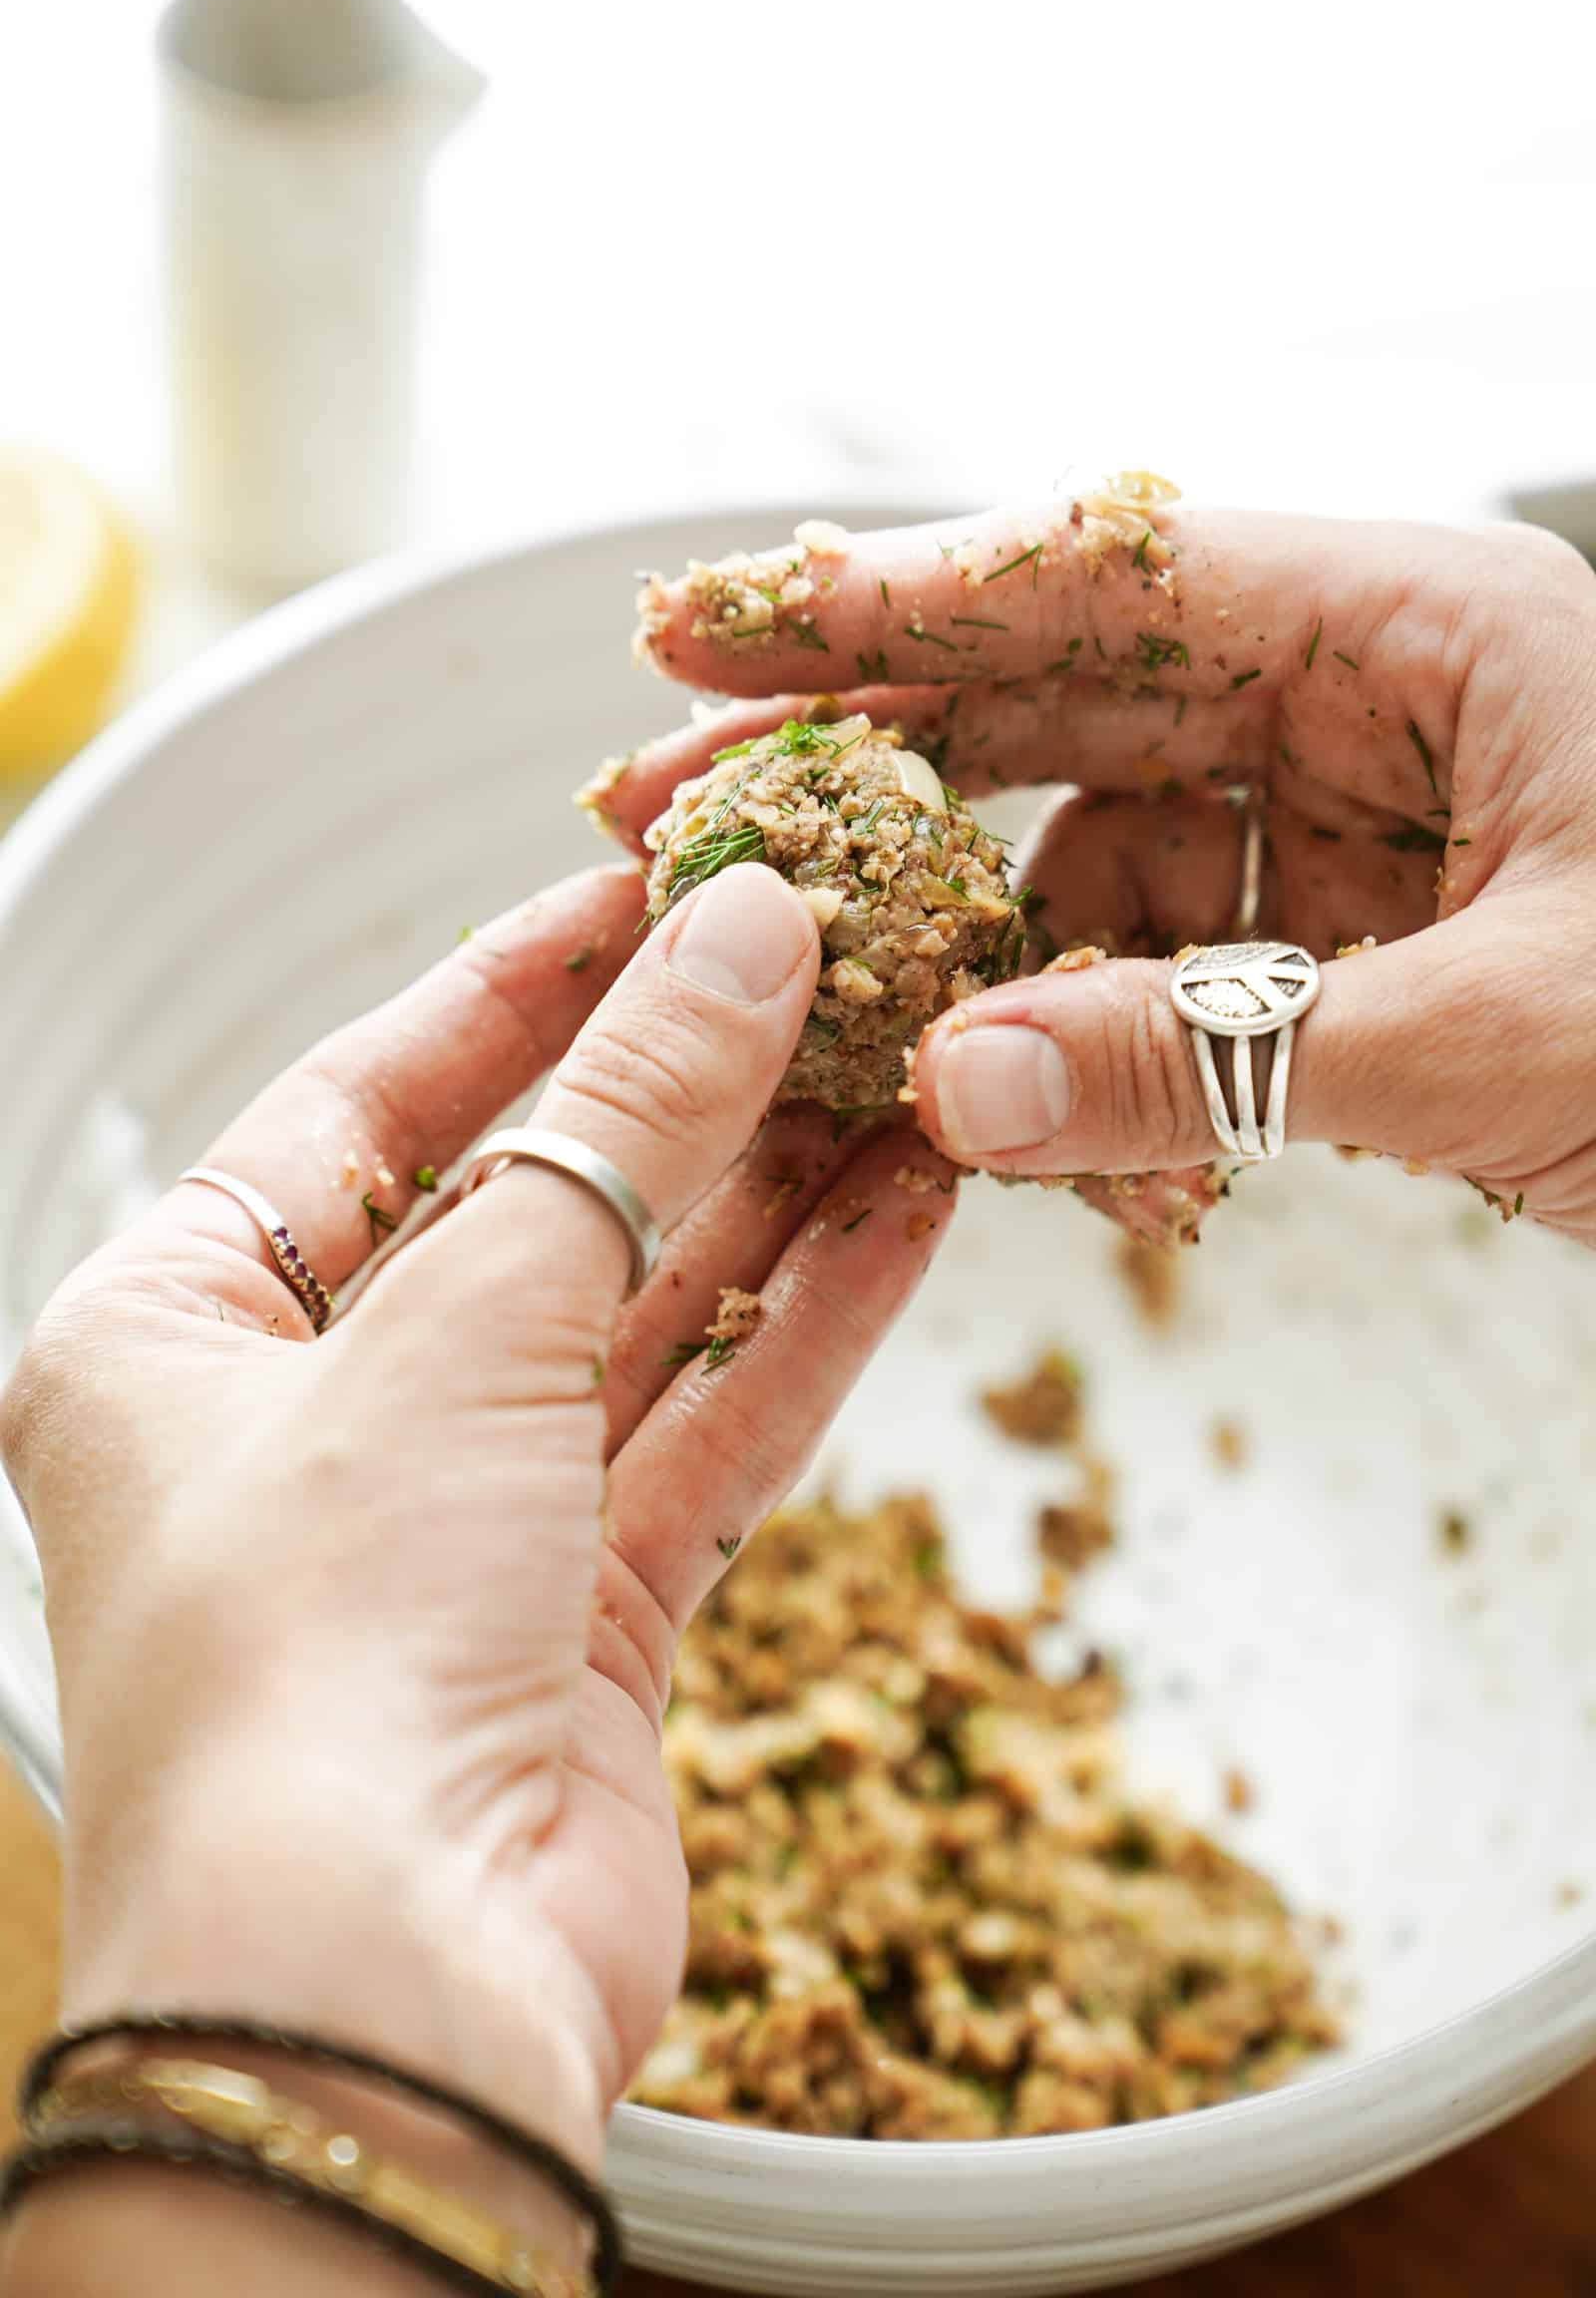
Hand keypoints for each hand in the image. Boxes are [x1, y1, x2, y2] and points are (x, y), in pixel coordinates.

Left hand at [0, 861, 955, 2174]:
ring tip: (905, 1065)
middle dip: (677, 1090)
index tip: (658, 888)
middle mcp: (300, 1422)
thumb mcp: (465, 1322)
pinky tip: (914, 1214)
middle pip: (520, 1204)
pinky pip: (706, 1432)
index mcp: (171, 1328)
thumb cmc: (322, 1650)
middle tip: (822, 966)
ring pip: (636, 1317)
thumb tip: (740, 937)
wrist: (383, 1994)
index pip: (363, 1100)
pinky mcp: (577, 1621)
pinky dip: (808, 1327)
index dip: (520, 984)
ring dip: (774, 1197)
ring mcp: (451, 1526)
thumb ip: (620, 1124)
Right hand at [609, 486, 1595, 1243]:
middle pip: (1068, 699)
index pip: (1098, 579)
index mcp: (1428, 624)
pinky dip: (1116, 1062)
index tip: (707, 631)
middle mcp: (1380, 694)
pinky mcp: (1376, 935)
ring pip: (1111, 860)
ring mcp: (1372, 819)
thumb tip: (960, 1089)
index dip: (884, 608)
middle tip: (692, 823)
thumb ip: (1219, 1060)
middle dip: (879, 774)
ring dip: (1002, 970)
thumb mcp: (1506, 1039)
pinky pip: (1188, 974)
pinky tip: (1073, 1146)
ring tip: (886, 1057)